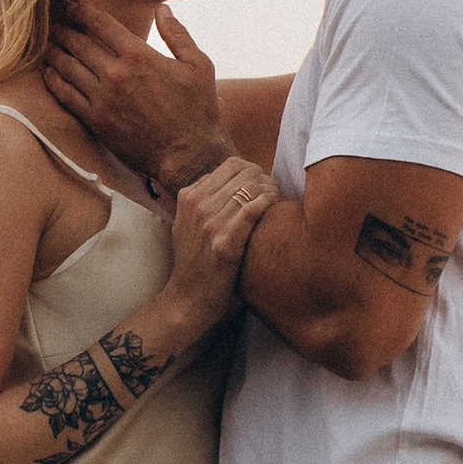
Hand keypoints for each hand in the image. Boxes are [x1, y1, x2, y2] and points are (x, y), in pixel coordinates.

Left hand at [45, 4, 228, 189]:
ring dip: (54, 53)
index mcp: (138, 55)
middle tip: (55, 25)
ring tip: (48, 46)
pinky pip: (65, 95)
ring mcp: (102, 98)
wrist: (189, 156)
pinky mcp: (95, 121)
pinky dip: (53, 80)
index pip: (99, 23)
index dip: (80, 11)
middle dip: (63, 30)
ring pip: (66, 67)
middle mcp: (115, 73)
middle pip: (77, 43)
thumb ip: (178, 35)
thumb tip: (162, 9)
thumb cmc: (199, 110)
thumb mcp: (199, 65)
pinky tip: (49, 73)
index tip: (71, 7)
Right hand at [162, 156, 276, 334]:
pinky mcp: (224, 243)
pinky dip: (268, 203)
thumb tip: (225, 179)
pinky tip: (275, 209)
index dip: (253, 171)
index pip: (230, 165)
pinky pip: (253, 209)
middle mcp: (197, 205)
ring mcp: (209, 223)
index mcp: (188, 196)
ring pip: (251, 187)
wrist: (187, 298)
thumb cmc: (193, 261)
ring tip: (277, 200)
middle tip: (274, 191)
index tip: (262, 184)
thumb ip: (201, 198)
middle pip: (243, 172)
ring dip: (270, 190)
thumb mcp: (186, 223)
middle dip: (264, 178)